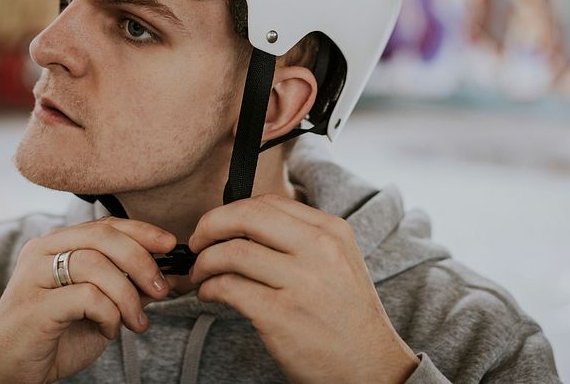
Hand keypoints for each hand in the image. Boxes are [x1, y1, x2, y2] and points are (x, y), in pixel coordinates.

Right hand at [0, 217, 175, 383]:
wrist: (9, 373)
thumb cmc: (54, 336)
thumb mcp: (97, 306)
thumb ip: (123, 285)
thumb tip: (166, 273)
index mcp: (55, 244)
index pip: (104, 225)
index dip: (141, 231)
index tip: (170, 245)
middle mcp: (41, 251)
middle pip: (103, 236)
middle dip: (142, 261)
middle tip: (161, 289)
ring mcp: (34, 275)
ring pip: (97, 264)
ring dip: (127, 296)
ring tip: (136, 322)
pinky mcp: (35, 305)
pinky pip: (88, 297)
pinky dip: (109, 315)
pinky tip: (108, 331)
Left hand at [188, 194, 418, 383]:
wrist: (371, 367)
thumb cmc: (347, 316)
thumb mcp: (337, 261)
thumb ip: (299, 238)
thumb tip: (243, 225)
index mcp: (330, 230)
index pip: (267, 202)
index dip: (230, 211)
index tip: (216, 226)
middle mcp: (318, 249)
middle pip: (246, 216)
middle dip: (209, 226)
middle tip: (197, 242)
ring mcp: (301, 281)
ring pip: (231, 252)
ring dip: (204, 262)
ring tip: (200, 275)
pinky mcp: (281, 314)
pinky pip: (229, 288)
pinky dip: (209, 288)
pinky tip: (210, 294)